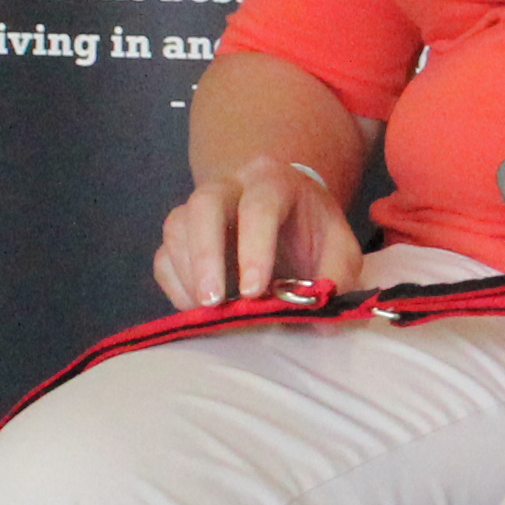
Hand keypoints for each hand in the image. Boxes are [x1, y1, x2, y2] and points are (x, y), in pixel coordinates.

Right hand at [153, 154, 363, 309]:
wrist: (292, 217)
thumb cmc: (314, 234)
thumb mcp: (340, 250)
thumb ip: (335, 279)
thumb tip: (318, 322)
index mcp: (274, 181)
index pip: (259, 205)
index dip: (254, 248)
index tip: (254, 292)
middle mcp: (231, 185)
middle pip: (204, 204)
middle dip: (206, 256)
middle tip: (214, 303)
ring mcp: (200, 207)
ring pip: (177, 227)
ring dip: (188, 273)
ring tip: (207, 311)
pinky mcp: (182, 235)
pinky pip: (164, 254)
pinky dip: (174, 284)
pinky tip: (194, 308)